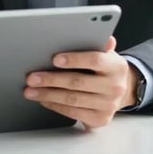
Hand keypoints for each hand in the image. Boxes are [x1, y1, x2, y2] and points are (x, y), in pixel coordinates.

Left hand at [23, 36, 138, 128]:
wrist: (122, 91)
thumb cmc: (106, 68)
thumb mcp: (106, 52)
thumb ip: (98, 43)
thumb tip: (100, 34)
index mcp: (116, 66)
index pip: (95, 60)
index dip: (74, 59)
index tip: (54, 59)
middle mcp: (115, 87)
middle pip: (77, 82)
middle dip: (51, 80)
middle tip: (31, 77)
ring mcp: (108, 105)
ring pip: (72, 100)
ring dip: (48, 95)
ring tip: (30, 90)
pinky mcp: (100, 119)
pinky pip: (73, 113)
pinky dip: (55, 106)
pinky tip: (43, 99)